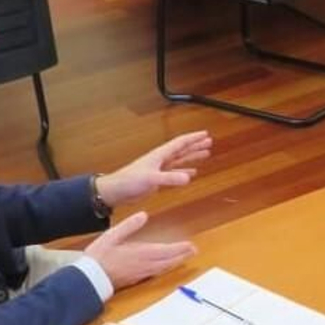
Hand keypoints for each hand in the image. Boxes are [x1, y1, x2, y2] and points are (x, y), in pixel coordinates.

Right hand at [83, 211, 196, 289]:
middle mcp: (144, 265)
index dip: (179, 248)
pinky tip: (165, 267)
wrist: (90, 278)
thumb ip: (128, 226)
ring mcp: (141, 274)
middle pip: (168, 261)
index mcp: (140, 253)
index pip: (165, 250)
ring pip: (163, 268)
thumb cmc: (99, 256)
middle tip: (194, 251)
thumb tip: (143, 215)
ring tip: (184, 257)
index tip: (191, 245)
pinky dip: (164, 268)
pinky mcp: (136, 279)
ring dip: (175, 262)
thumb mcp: (111, 236)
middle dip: (182, 255)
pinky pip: (155, 273)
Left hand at [95, 130, 213, 206]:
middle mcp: (161, 160)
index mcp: (160, 155)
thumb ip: (169, 178)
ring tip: (205, 153)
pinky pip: (175, 172)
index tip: (205, 134)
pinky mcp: (158, 179)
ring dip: (192, 156)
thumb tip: (188, 177)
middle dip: (196, 145)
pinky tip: (191, 173)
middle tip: (209, 141)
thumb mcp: (151, 178)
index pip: (180, 143)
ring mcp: (160, 169)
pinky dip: (184, 171)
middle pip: (182, 149)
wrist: (116, 191)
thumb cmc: (129, 181)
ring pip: (180, 159)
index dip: (193, 138)